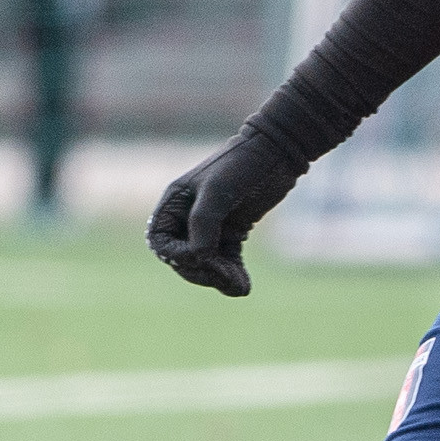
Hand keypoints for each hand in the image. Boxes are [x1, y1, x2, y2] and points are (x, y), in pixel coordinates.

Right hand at [146, 126, 303, 296]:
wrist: (279, 153)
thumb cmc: (243, 164)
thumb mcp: (219, 190)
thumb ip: (203, 222)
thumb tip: (198, 257)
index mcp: (175, 202)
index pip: (160, 241)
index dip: (176, 256)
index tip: (200, 257)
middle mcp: (188, 216)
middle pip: (183, 258)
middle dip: (202, 270)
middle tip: (226, 275)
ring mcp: (211, 226)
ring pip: (205, 263)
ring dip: (218, 278)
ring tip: (239, 286)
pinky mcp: (232, 233)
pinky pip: (225, 261)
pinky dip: (232, 275)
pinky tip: (244, 286)